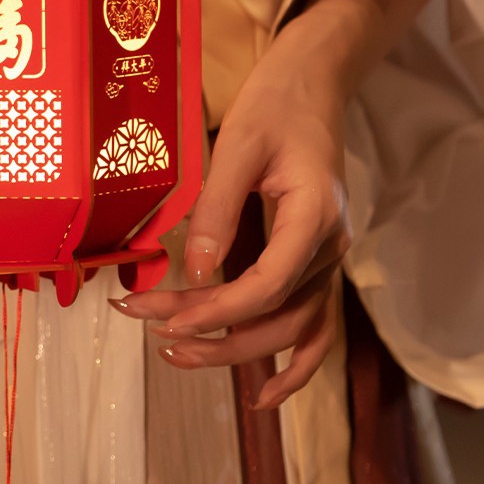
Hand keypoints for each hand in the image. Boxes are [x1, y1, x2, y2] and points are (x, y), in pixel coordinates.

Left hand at [112, 8, 354, 409]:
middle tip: (154, 334)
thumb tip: (195, 272)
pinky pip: (313, 326)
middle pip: (279, 316)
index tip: (169, 321)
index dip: (218, 310)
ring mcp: (327, 260)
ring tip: (176, 356)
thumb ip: (217, 210)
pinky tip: (264, 396)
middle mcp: (330, 248)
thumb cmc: (275, 108)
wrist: (310, 87)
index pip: (269, 283)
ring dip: (239, 352)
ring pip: (292, 328)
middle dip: (214, 335)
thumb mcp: (237, 147)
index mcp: (315, 215)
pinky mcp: (313, 263)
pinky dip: (294, 365)